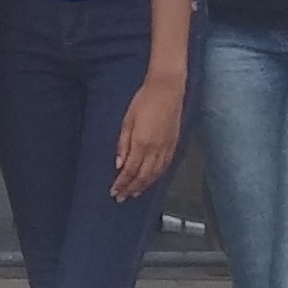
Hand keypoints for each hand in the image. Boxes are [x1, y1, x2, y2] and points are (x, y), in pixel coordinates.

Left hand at [114, 69, 184, 200]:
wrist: (167, 89)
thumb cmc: (144, 100)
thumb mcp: (128, 120)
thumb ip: (123, 144)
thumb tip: (119, 164)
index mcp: (142, 143)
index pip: (130, 170)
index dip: (121, 183)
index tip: (114, 191)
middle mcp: (155, 149)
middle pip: (142, 176)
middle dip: (130, 189)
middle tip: (121, 197)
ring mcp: (166, 148)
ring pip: (154, 174)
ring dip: (143, 186)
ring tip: (133, 194)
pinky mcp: (173, 145)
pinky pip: (164, 167)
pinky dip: (156, 177)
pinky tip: (150, 181)